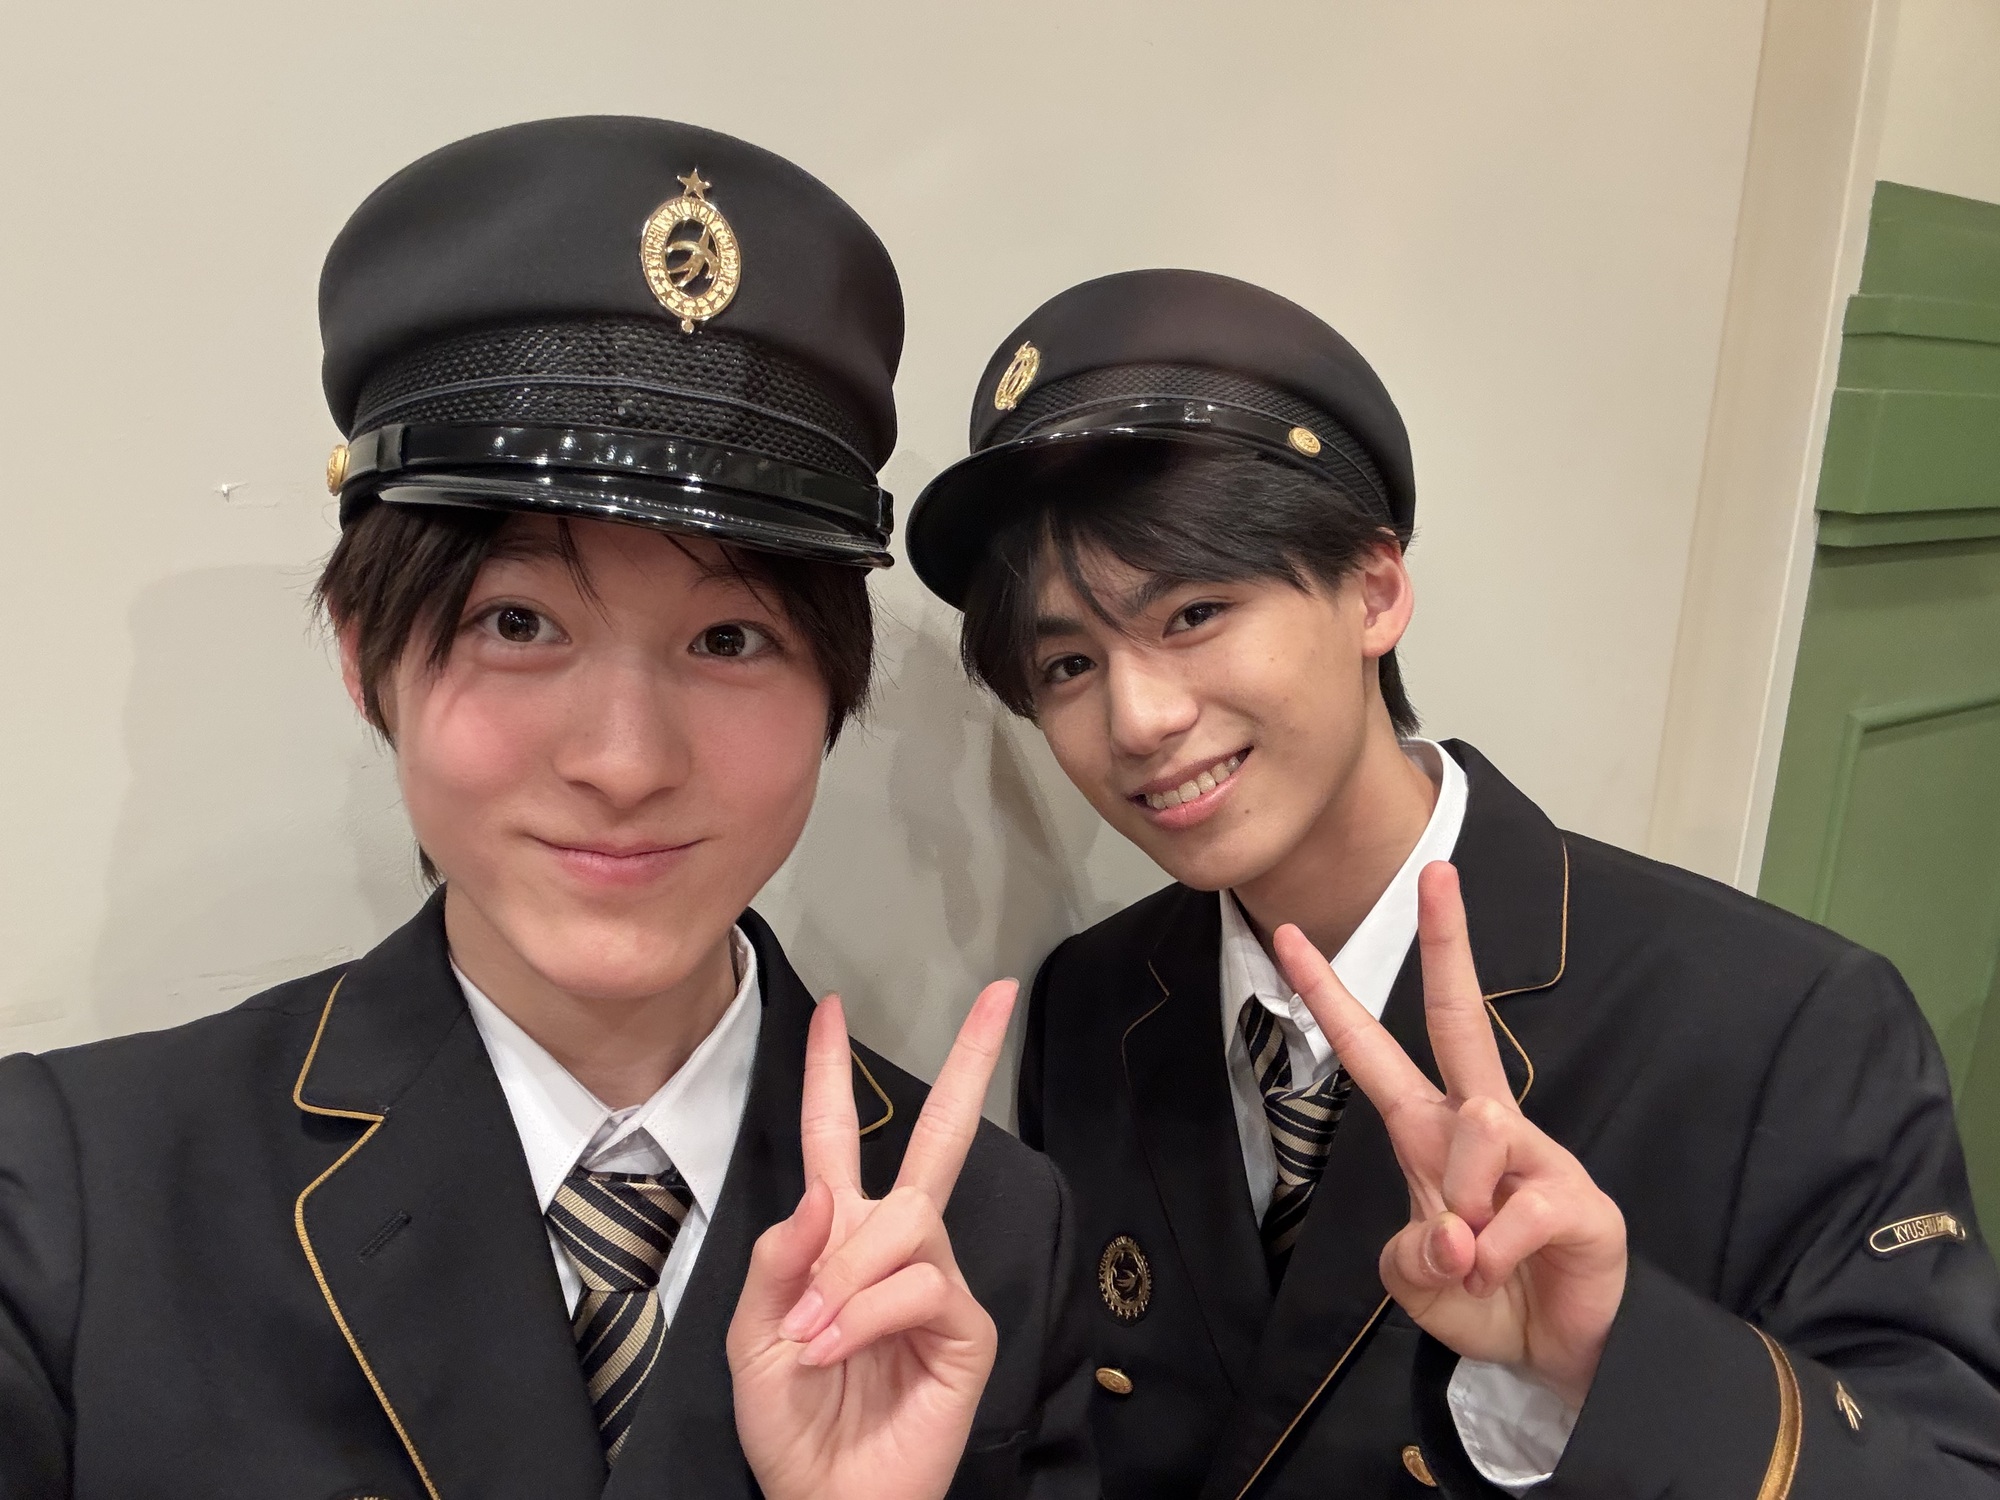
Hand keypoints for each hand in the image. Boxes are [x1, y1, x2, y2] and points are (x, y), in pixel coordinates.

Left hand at [728, 982, 1016, 1499]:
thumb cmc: (789, 1423)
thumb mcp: (751, 1339)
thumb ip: (777, 1262)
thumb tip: (816, 1198)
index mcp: (836, 1239)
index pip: (835, 1140)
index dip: (828, 1075)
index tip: (830, 1009)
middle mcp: (895, 1247)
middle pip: (941, 1139)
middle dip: (969, 1064)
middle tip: (998, 997)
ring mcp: (935, 1285)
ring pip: (908, 1223)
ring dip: (845, 1277)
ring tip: (811, 1337)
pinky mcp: (963, 1330)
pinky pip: (920, 1286)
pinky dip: (865, 1315)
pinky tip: (837, 1349)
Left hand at [1273, 863, 1625, 1409]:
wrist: (1554, 1354)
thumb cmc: (1481, 1295)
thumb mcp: (1414, 1280)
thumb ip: (1412, 1254)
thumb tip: (1454, 1229)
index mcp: (1428, 1131)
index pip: (1372, 1050)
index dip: (1328, 996)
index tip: (1286, 936)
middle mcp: (1482, 1124)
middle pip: (1460, 1018)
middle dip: (1448, 943)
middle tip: (1437, 871)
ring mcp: (1534, 1154)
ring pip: (1476, 1127)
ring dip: (1458, 1206)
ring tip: (1471, 1257)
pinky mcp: (1578, 1199)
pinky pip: (1515, 1210)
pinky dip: (1491, 1255)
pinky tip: (1497, 1269)